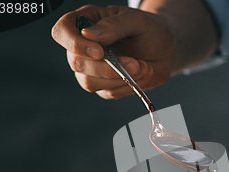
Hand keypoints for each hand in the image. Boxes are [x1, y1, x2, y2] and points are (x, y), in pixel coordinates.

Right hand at [52, 2, 216, 99]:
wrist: (166, 50)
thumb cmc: (150, 30)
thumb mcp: (138, 21)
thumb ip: (115, 26)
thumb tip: (90, 35)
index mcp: (86, 22)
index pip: (62, 32)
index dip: (75, 44)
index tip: (100, 51)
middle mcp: (83, 47)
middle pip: (77, 63)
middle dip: (108, 68)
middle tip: (136, 62)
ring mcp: (92, 69)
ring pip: (90, 83)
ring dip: (121, 79)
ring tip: (144, 66)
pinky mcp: (105, 86)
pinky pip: (109, 93)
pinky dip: (129, 87)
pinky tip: (143, 73)